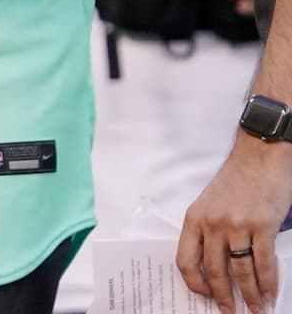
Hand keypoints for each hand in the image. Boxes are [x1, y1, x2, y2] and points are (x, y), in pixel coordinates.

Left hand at [177, 136, 291, 312]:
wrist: (260, 157)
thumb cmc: (237, 181)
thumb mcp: (210, 204)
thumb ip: (208, 231)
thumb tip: (215, 266)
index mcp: (194, 219)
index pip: (185, 260)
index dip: (194, 283)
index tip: (204, 296)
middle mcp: (212, 224)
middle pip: (214, 271)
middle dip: (224, 297)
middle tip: (231, 312)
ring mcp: (237, 225)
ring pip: (240, 271)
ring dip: (250, 295)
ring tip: (256, 309)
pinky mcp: (261, 226)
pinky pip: (263, 263)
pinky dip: (268, 283)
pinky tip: (270, 294)